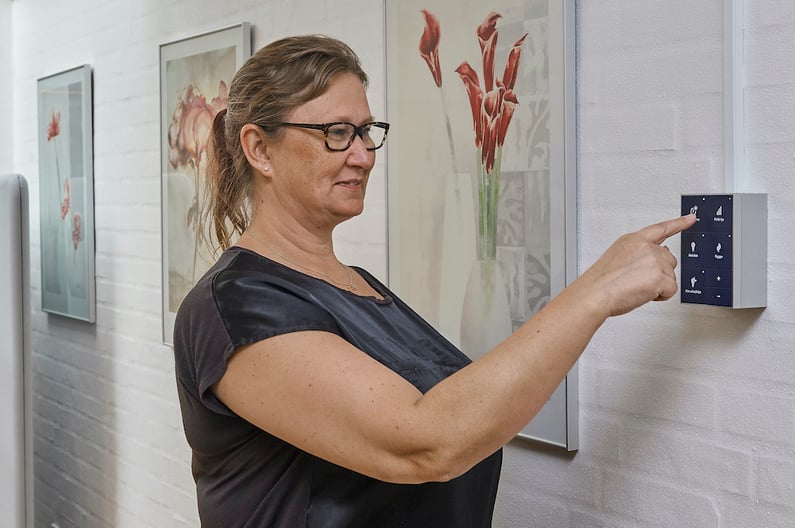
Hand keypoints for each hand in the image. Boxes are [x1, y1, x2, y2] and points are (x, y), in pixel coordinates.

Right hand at [580, 214, 696, 316]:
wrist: (595, 294)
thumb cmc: (601, 282)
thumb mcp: (617, 258)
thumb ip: (638, 254)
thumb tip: (655, 262)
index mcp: (633, 240)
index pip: (660, 228)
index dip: (678, 223)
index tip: (691, 218)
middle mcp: (646, 247)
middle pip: (668, 259)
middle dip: (659, 272)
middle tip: (638, 280)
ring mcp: (654, 261)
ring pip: (670, 276)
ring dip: (657, 285)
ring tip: (636, 287)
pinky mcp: (660, 277)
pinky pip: (671, 290)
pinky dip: (660, 296)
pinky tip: (643, 294)